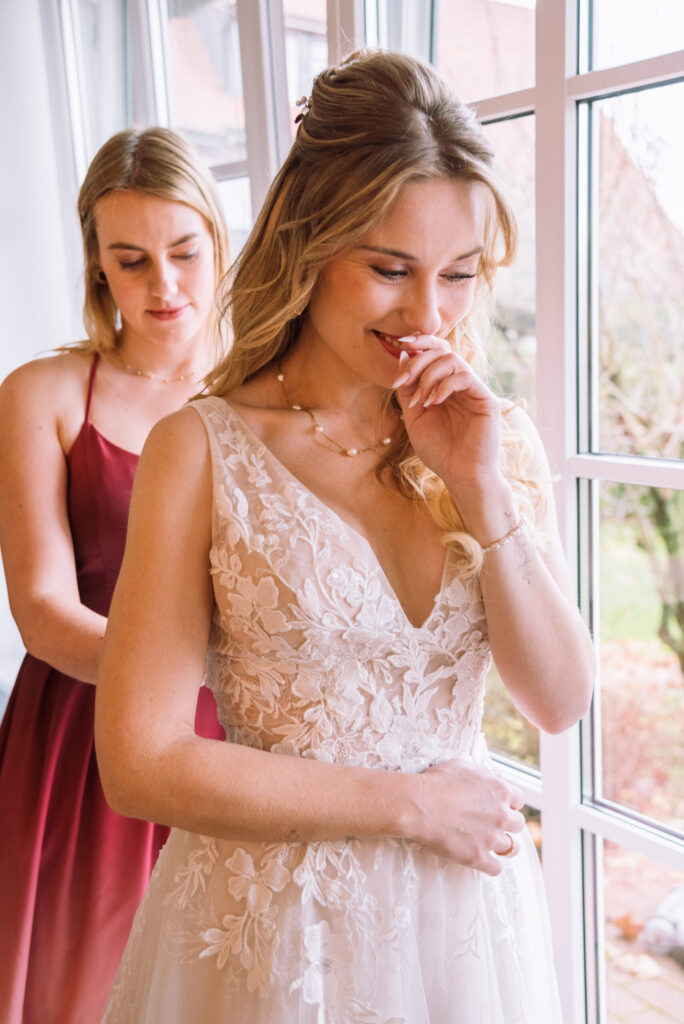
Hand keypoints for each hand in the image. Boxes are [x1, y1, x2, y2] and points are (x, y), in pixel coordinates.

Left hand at [392, 335, 503, 499]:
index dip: (417, 344)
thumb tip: (402, 355)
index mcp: (444, 386)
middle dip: (417, 361)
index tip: (397, 348)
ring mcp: (474, 390)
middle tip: (402, 381)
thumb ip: (408, 388)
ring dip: (428, 375)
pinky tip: (434, 403)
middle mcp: (460, 384)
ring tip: (420, 401)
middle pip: (441, 350)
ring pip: (452, 359)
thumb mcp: (413, 417)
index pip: (434, 352)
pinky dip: (444, 385)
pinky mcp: (485, 399)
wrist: (460, 476)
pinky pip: (465, 377)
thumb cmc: (439, 451)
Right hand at [410, 757, 525, 875]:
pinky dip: (490, 865)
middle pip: (518, 824)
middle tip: (491, 824)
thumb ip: (484, 772)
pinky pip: (496, 868)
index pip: (518, 800)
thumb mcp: (462, 766)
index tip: (498, 806)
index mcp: (500, 791)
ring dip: (500, 844)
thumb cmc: (436, 782)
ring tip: (486, 842)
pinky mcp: (478, 857)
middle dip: (507, 823)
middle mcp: (501, 815)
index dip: (508, 803)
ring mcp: (491, 838)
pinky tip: (480, 858)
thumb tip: (498, 775)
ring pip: (510, 847)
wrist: (418, 805)